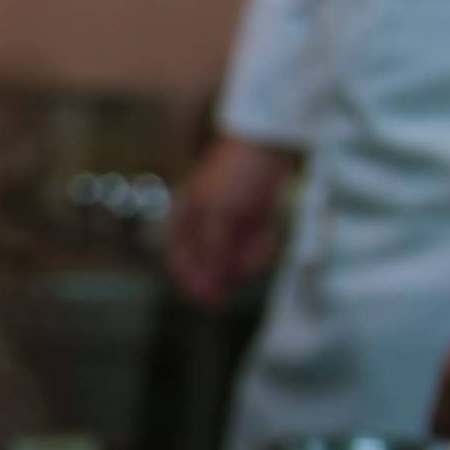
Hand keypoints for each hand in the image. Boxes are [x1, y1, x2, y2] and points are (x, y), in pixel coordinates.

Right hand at [168, 137, 296, 307]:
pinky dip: (261, 247)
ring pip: (236, 263)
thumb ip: (212, 252)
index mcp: (183, 224)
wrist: (267, 146)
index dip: (194, 287)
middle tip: (249, 257)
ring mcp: (226, 231)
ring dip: (250, 256)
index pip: (180, 266)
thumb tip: (210, 287)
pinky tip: (268, 233)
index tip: (215, 302)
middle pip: (211, 269)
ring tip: (262, 235)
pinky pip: (253, 251)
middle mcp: (202, 231)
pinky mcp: (249, 229)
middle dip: (232, 268)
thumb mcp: (218, 215)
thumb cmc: (233, 176)